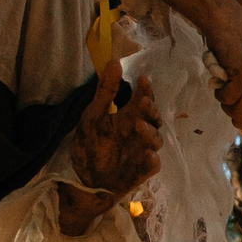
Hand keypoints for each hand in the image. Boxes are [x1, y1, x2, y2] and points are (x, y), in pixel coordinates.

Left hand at [59, 69, 161, 237]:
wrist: (85, 179)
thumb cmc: (91, 145)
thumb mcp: (93, 115)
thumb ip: (106, 91)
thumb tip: (114, 61)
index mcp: (129, 116)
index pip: (143, 99)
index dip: (146, 90)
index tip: (142, 79)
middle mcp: (140, 132)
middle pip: (154, 118)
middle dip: (150, 109)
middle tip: (142, 103)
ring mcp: (143, 151)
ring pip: (156, 140)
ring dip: (150, 132)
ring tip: (138, 125)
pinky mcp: (142, 170)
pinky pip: (153, 165)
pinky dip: (152, 160)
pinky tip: (148, 155)